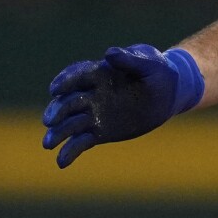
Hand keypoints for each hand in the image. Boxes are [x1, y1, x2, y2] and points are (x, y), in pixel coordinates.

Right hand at [41, 45, 204, 167]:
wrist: (169, 93)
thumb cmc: (159, 73)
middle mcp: (91, 94)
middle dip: (58, 110)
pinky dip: (70, 151)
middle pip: (69, 102)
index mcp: (100, 73)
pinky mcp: (99, 131)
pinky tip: (61, 163)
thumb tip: (109, 54)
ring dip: (58, 133)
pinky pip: (81, 142)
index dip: (65, 81)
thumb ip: (129, 60)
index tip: (55, 89)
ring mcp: (93, 114)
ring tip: (48, 144)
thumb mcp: (149, 64)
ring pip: (70, 124)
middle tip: (50, 120)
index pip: (77, 76)